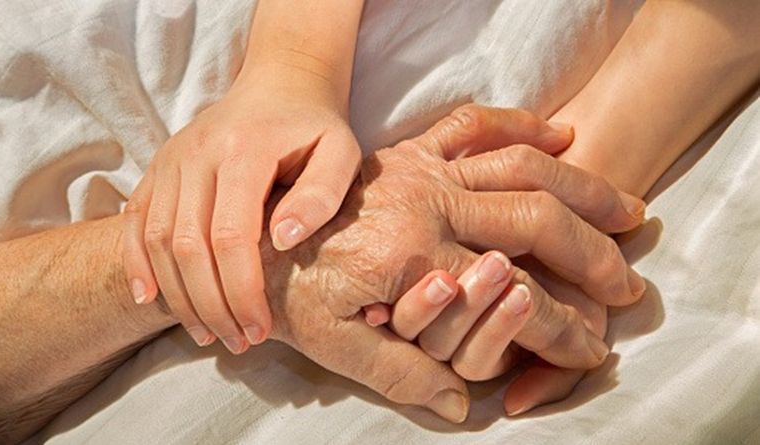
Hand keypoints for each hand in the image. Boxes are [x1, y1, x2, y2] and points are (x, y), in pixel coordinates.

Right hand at [122, 65, 361, 352]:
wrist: (280, 84)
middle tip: (237, 343)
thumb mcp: (341, 153)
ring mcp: (171, 159)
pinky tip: (149, 298)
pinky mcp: (159, 167)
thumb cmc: (316, 126)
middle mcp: (196, 154)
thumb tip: (282, 241)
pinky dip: (136, 263)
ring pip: (156, 240)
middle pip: (187, 246)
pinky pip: (134, 220)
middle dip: (211, 305)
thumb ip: (320, 196)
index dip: (242, 291)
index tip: (260, 329)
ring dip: (178, 295)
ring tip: (206, 333)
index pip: (231, 236)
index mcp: (243, 151)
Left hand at [260, 105, 642, 421]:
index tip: (594, 348)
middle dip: (593, 257)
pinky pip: (473, 125)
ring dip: (581, 187)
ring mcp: (423, 171)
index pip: (518, 300)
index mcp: (418, 261)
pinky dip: (519, 124)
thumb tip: (463, 402)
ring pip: (523, 167)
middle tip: (626, 283)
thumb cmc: (287, 288)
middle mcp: (432, 208)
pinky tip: (557, 132)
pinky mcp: (410, 150)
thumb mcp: (334, 346)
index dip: (564, 332)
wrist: (249, 232)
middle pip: (539, 223)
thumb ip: (403, 375)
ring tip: (624, 208)